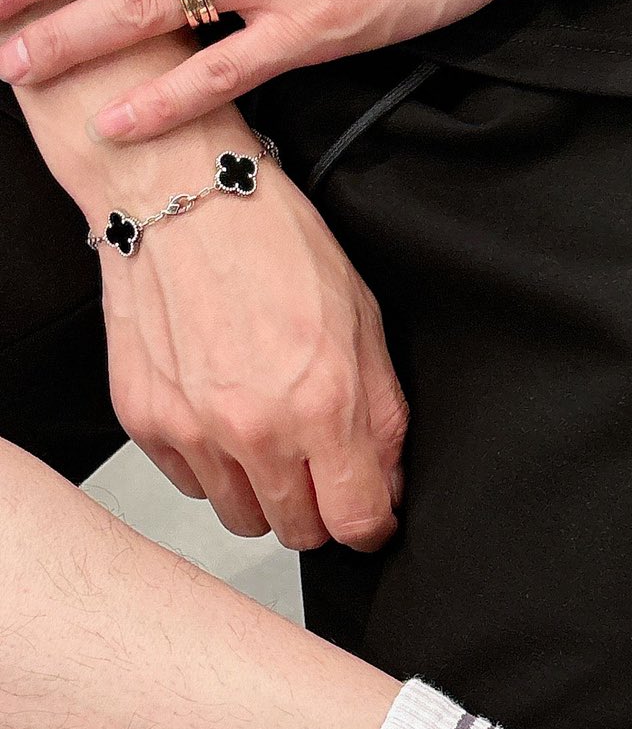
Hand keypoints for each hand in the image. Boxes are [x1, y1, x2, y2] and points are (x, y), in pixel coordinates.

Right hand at [98, 160, 407, 550]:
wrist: (180, 196)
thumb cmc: (275, 244)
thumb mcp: (364, 322)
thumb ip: (382, 416)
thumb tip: (387, 484)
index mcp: (322, 406)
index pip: (355, 523)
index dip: (373, 525)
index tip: (373, 514)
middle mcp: (254, 431)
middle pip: (298, 532)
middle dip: (321, 511)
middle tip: (323, 471)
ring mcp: (193, 431)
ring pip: (241, 517)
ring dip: (265, 495)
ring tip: (272, 441)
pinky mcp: (146, 421)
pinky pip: (191, 483)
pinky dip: (213, 466)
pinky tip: (224, 416)